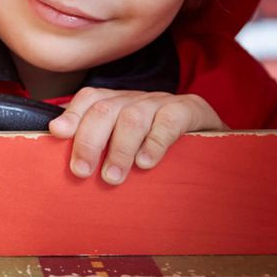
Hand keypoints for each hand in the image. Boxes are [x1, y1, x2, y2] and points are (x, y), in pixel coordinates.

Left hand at [47, 87, 225, 184]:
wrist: (219, 147)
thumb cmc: (165, 155)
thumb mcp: (131, 153)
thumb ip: (104, 154)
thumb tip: (71, 171)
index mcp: (120, 104)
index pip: (90, 99)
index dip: (73, 114)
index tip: (58, 134)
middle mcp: (138, 98)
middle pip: (105, 109)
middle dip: (89, 140)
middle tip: (81, 171)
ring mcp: (163, 102)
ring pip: (133, 117)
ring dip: (119, 149)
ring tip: (112, 177)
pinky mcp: (191, 109)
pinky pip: (169, 121)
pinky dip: (154, 142)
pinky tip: (146, 163)